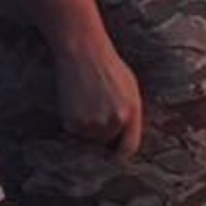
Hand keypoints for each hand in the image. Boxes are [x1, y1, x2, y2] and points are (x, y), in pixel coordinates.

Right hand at [53, 30, 143, 156]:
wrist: (83, 53)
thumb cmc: (109, 67)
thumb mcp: (130, 88)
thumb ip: (130, 113)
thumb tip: (125, 136)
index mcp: (131, 112)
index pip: (129, 148)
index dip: (121, 152)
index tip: (114, 152)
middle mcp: (114, 121)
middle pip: (107, 143)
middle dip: (103, 132)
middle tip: (97, 108)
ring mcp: (93, 124)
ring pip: (89, 138)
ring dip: (88, 127)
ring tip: (88, 101)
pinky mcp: (73, 123)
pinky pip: (74, 132)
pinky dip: (74, 122)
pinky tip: (76, 101)